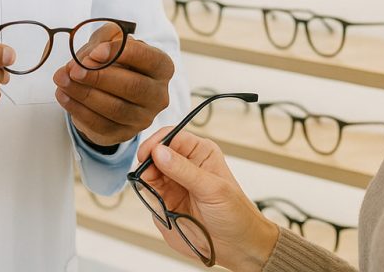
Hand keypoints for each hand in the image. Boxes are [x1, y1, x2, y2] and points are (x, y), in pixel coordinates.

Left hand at [51, 24, 172, 146]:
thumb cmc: (114, 61)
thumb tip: (88, 58)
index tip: (94, 53)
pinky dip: (78, 110)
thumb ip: (103, 39)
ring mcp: (143, 118)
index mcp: (162, 67)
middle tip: (74, 70)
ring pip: (115, 109)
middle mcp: (158, 95)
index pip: (149, 58)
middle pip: (133, 87)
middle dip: (99, 77)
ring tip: (62, 80)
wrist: (109, 89)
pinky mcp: (123, 134)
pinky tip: (64, 95)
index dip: (121, 53)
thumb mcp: (111, 40)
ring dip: (84, 94)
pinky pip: (100, 125)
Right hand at [136, 129, 279, 271]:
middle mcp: (184, 165)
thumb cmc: (236, 214)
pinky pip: (148, 196)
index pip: (171, 137)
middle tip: (146, 176)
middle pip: (155, 154)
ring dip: (147, 183)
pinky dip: (149, 199)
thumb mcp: (212, 189)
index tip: (146, 154)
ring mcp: (173, 184)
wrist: (237, 246)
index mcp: (200, 152)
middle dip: (148, 164)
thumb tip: (158, 152)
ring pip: (148, 175)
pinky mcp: (165, 203)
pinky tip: (160, 206)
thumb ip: (183, 169)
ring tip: (156, 194)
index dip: (156, 143)